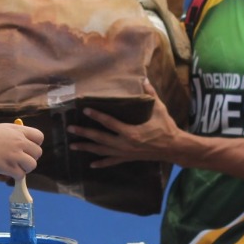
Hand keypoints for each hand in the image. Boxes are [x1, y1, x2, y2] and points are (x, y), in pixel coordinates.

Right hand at [0, 122, 42, 177]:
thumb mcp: (3, 129)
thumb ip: (16, 133)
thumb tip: (26, 141)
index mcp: (19, 131)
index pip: (39, 137)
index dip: (35, 144)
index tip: (28, 148)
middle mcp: (19, 142)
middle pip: (37, 153)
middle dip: (30, 157)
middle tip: (20, 159)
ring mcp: (15, 155)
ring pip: (32, 165)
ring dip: (24, 168)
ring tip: (13, 166)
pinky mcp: (9, 167)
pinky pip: (21, 175)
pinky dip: (14, 176)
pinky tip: (5, 172)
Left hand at [67, 80, 181, 167]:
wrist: (173, 148)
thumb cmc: (166, 127)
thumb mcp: (159, 109)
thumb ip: (150, 94)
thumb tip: (144, 79)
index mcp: (131, 132)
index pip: (109, 122)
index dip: (97, 116)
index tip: (85, 110)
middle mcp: (124, 144)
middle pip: (99, 138)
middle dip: (84, 133)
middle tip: (70, 128)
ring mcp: (124, 152)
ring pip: (101, 151)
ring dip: (86, 148)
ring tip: (73, 145)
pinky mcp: (127, 158)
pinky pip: (112, 162)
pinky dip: (101, 163)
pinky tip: (91, 164)